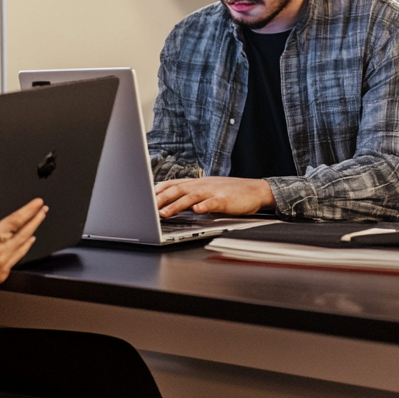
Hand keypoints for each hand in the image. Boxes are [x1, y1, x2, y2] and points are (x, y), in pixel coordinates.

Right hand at [0, 199, 46, 300]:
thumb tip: (4, 218)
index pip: (16, 220)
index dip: (29, 210)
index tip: (37, 204)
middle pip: (24, 233)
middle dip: (35, 220)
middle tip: (43, 210)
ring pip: (22, 248)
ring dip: (31, 234)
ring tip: (36, 224)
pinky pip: (15, 260)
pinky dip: (22, 250)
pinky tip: (25, 243)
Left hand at [154, 176, 274, 216]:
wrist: (255, 190)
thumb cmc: (230, 192)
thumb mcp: (206, 191)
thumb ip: (190, 195)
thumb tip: (170, 202)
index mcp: (196, 183)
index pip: (171, 184)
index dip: (157, 191)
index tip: (143, 198)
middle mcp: (201, 185)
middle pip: (176, 190)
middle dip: (160, 199)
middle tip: (146, 208)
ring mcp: (213, 192)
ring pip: (190, 197)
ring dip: (175, 205)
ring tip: (163, 213)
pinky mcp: (224, 200)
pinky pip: (212, 203)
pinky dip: (203, 206)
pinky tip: (196, 211)